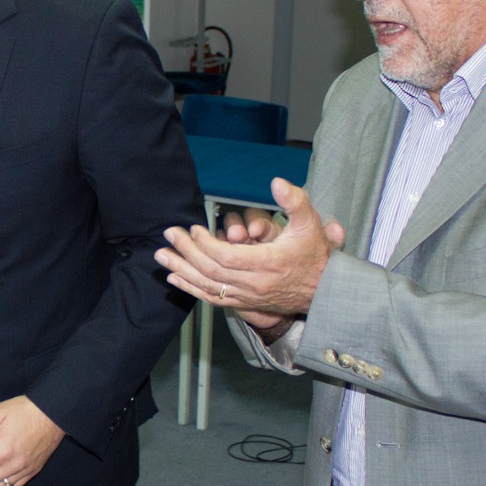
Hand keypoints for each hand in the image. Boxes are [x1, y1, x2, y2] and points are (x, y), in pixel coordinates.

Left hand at [156, 180, 344, 330]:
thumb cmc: (316, 255)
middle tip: (169, 235)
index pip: (227, 258)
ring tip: (161, 256)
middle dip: (187, 253)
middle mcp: (255, 284)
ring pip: (208, 287)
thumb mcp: (311, 223)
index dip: (206, 245)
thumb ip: (295, 201)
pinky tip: (175, 278)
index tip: (193, 229)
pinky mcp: (244, 303)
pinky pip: (213, 299)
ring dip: (182, 271)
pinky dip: (192, 289)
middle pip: (212, 272)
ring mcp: (248, 297)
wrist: (324, 291)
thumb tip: (276, 182)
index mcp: (268, 264)